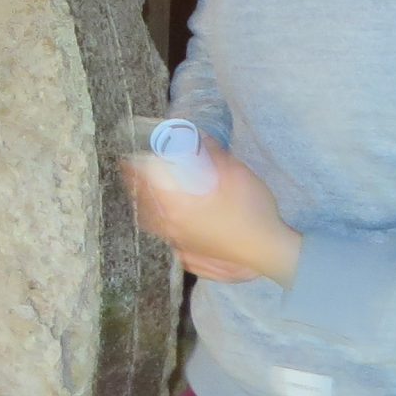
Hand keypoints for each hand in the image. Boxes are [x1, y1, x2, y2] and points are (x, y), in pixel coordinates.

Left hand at [126, 148, 299, 285]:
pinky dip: (164, 228)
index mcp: (177, 207)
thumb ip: (215, 155)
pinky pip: (169, 240)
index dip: (133, 172)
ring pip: (156, 226)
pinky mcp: (193, 257)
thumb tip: (201, 137)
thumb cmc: (252, 211)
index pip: (145, 186)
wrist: (269, 250)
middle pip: (145, 208)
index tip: (125, 161)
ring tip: (152, 199)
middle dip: (139, 192)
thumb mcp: (236, 175)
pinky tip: (173, 223)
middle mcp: (173, 228)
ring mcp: (182, 245)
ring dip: (150, 211)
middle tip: (137, 179)